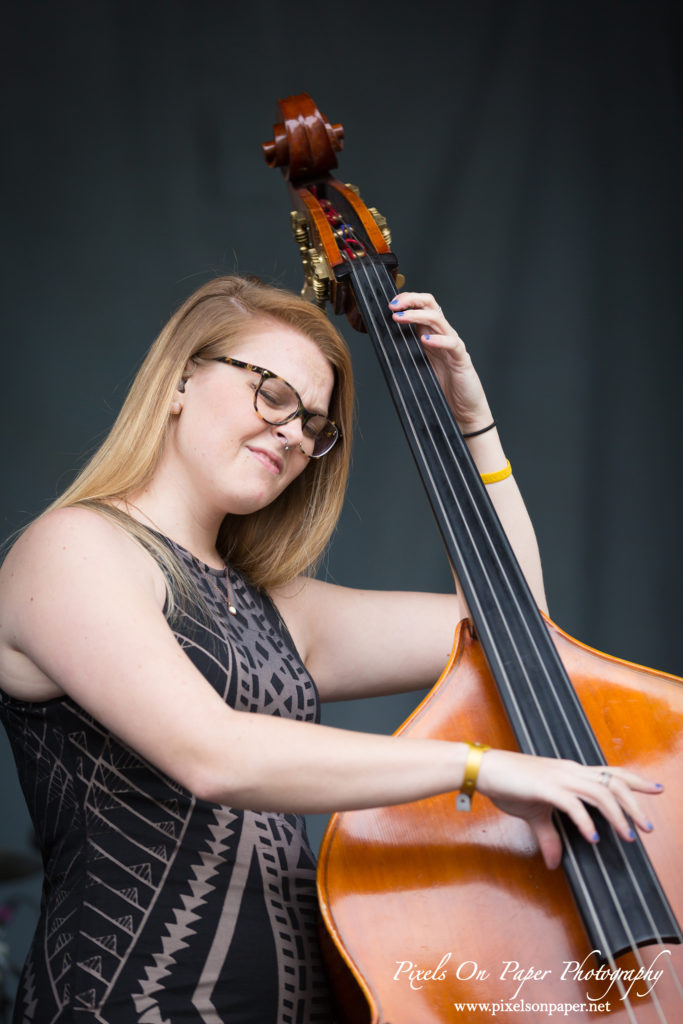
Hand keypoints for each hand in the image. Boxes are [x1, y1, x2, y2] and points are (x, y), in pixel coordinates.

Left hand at [389, 292, 491, 430]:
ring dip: (417, 316)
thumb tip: (384, 342)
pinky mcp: (462, 359)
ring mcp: (453, 346)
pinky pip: (452, 343)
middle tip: (393, 306)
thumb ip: (407, 351)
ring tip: (400, 318)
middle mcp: (443, 336)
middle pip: (431, 306)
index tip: (390, 304)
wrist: (464, 410)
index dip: (407, 300)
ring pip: (438, 320)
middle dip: (410, 301)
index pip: (422, 307)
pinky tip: (425, 341)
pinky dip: (438, 340)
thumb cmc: (441, 389)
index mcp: (431, 335)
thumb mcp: (418, 366)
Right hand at [475, 749, 661, 869]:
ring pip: (600, 793)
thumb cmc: (508, 784)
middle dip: (635, 804)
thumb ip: (548, 836)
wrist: (485, 770)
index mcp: (571, 772)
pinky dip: (587, 822)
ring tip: (629, 836)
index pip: (611, 773)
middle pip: (614, 783)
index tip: (656, 789)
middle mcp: (571, 771)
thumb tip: (553, 862)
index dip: (636, 780)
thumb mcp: (533, 813)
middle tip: (648, 827)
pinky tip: (593, 838)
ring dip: (618, 815)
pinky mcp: (546, 788)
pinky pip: (574, 805)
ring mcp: (560, 778)